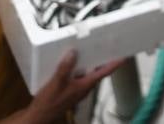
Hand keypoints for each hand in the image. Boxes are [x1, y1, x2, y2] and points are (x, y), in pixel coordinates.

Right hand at [8, 51, 123, 123]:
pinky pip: (77, 76)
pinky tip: (69, 62)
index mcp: (85, 85)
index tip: (124, 56)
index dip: (115, 63)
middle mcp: (84, 87)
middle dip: (102, 60)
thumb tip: (74, 53)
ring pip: (86, 74)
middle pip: (97, 71)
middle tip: (107, 47)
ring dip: (88, 63)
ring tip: (89, 50)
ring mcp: (76, 89)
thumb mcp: (57, 82)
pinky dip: (77, 68)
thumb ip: (66, 68)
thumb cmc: (49, 102)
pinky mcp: (69, 90)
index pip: (104, 72)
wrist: (38, 116)